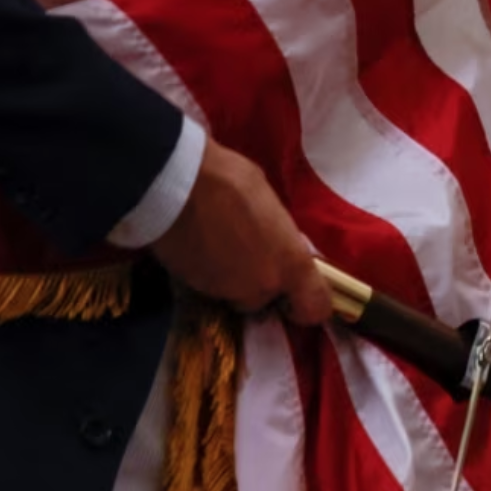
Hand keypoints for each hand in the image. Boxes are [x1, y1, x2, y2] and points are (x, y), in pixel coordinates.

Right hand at [152, 139, 331, 323]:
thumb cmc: (231, 182)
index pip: (314, 308)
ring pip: (235, 293)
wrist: (175, 186)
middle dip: (260, 281)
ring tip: (220, 245)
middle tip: (249, 253)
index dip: (308, 306)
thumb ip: (279, 233)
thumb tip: (276, 238)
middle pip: (266, 297)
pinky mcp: (193, 288)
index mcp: (291, 264)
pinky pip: (209, 285)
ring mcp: (225, 291)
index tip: (298, 295)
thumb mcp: (270, 203)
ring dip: (232, 278)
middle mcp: (261, 286)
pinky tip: (200, 246)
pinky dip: (207, 272)